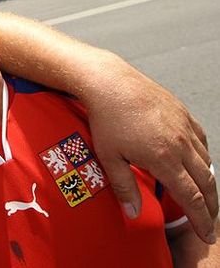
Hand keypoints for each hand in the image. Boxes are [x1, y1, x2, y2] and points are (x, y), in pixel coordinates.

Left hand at [84, 66, 217, 243]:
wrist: (110, 82)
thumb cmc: (107, 118)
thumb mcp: (109, 158)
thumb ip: (124, 188)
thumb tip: (133, 213)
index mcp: (164, 159)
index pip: (192, 197)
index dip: (201, 219)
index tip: (205, 234)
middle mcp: (180, 143)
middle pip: (206, 182)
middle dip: (210, 206)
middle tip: (209, 222)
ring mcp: (184, 127)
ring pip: (206, 161)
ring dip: (208, 182)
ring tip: (204, 196)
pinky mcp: (183, 113)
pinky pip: (201, 140)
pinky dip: (203, 156)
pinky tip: (197, 163)